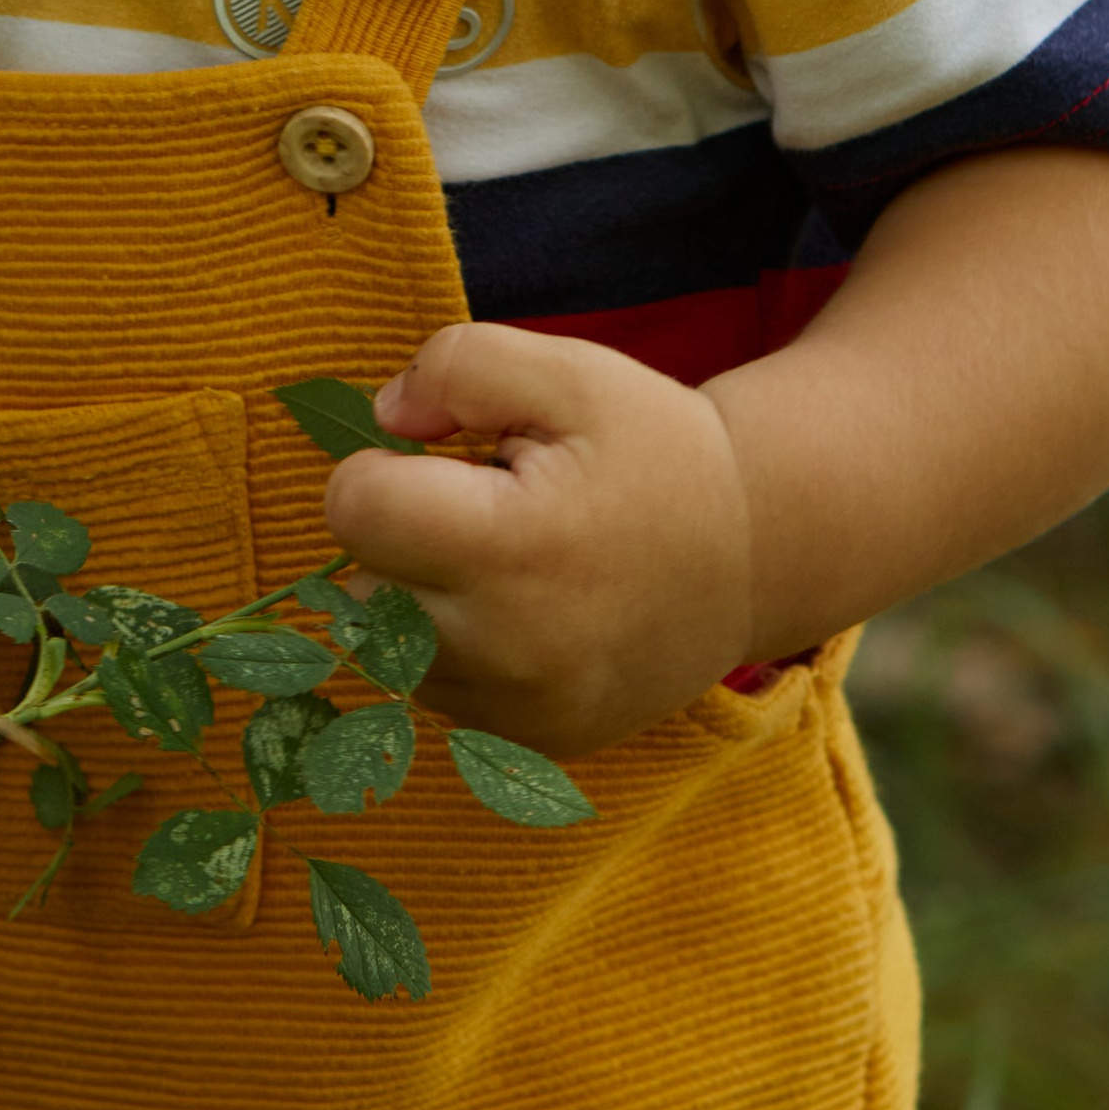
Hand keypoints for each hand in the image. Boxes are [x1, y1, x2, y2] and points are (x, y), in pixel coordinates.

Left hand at [315, 323, 757, 759]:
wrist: (755, 552)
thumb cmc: (652, 447)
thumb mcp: (567, 370)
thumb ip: (457, 367)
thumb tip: (383, 419)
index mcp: (509, 547)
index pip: (353, 511)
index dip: (383, 467)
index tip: (447, 459)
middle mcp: (504, 648)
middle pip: (356, 588)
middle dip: (398, 538)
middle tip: (484, 510)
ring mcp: (517, 710)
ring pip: (388, 648)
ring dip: (417, 598)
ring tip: (508, 561)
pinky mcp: (529, 742)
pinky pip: (434, 691)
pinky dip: (454, 647)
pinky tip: (523, 608)